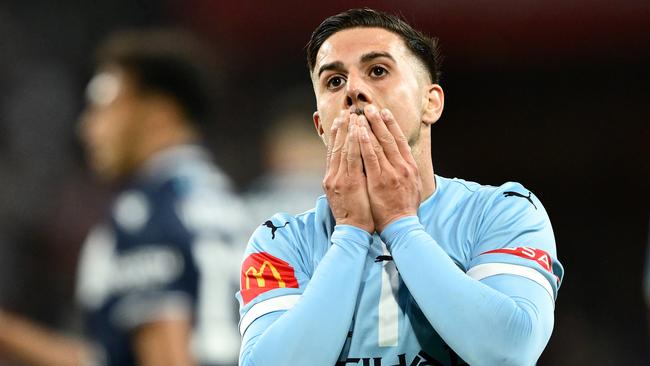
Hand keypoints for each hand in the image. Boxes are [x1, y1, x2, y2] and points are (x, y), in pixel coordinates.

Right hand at [323, 110, 373, 232]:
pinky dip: (355, 142)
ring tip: (353, 114)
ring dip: (349, 130)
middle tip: (346, 111)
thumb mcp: (346, 196)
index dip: (337, 135)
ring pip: (344, 148)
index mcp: (332, 179)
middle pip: (337, 147)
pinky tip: (358, 129)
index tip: (340, 120)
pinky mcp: (349, 182)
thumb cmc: (354, 216)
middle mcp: (333, 176)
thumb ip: (346, 181)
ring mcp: (340, 179)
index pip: (334, 152)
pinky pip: (353, 157)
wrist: (353, 232)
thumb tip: (351, 169)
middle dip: (342, 128)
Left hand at [357, 105, 420, 231]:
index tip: (384, 112)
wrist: (401, 226)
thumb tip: (403, 159)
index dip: (391, 125)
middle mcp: (402, 167)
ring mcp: (391, 173)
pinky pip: (370, 158)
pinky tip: (358, 132)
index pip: (400, 141)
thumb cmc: (404, 208)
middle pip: (389, 138)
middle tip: (369, 107)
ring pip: (379, 145)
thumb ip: (406, 171)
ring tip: (360, 115)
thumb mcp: (412, 186)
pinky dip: (364, 143)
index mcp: (410, 167)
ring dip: (369, 128)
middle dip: (378, 121)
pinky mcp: (379, 180)